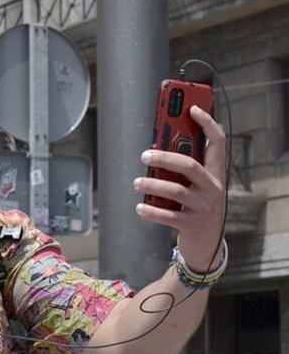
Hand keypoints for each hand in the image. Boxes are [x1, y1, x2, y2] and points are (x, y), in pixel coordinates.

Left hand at [133, 105, 226, 272]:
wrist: (206, 246)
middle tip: (144, 154)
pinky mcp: (193, 225)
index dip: (207, 124)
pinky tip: (139, 207)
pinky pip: (170, 215)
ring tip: (136, 182)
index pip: (218, 143)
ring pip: (177, 190)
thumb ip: (182, 168)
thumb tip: (155, 148)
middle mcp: (214, 188)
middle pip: (190, 165)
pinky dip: (152, 211)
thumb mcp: (195, 186)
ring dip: (153, 184)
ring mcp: (205, 207)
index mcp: (215, 173)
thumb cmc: (195, 206)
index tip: (192, 108)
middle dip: (165, 156)